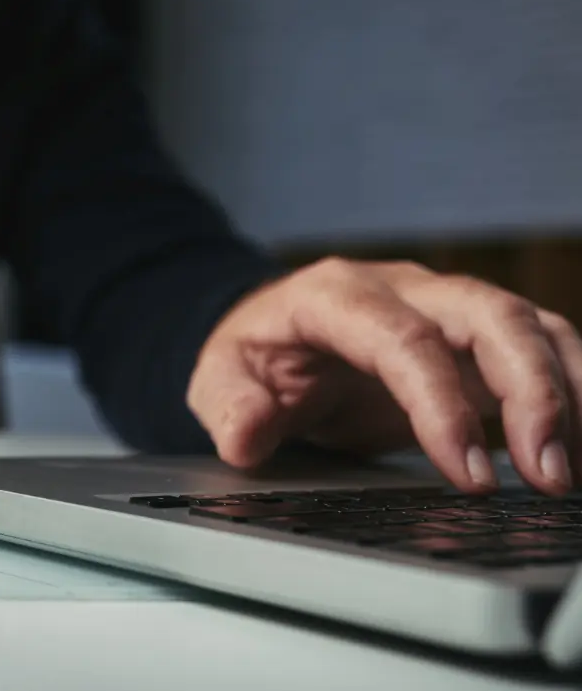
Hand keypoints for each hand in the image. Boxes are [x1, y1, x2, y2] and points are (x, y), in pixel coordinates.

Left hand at [187, 258, 581, 493]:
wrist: (275, 331)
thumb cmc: (255, 354)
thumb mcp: (219, 377)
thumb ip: (230, 406)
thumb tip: (247, 435)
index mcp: (335, 296)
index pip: (403, 341)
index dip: (442, 406)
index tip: (469, 475)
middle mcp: (404, 289)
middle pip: (490, 315)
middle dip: (534, 391)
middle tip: (549, 476)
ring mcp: (447, 308)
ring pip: (531, 328)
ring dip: (570, 393)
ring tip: (572, 474)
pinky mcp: (477, 339)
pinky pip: (543, 351)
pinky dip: (575, 393)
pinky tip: (578, 453)